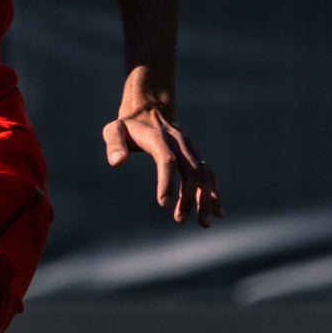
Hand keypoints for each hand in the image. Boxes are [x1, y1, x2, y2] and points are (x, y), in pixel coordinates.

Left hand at [102, 71, 220, 227]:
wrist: (151, 109)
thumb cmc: (129, 125)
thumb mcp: (114, 129)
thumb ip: (114, 144)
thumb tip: (116, 163)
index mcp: (159, 137)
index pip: (167, 160)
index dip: (167, 182)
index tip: (163, 204)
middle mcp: (180, 143)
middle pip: (191, 170)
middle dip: (189, 196)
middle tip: (179, 219)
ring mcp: (191, 149)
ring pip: (204, 174)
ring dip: (206, 198)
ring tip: (203, 223)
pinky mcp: (196, 156)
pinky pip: (208, 174)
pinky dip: (214, 193)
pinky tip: (217, 212)